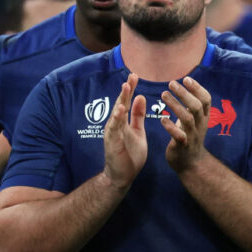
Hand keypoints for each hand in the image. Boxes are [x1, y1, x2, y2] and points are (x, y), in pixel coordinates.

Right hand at [102, 73, 146, 190]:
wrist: (122, 176)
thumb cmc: (130, 154)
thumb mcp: (138, 131)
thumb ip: (137, 116)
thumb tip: (140, 97)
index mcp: (123, 121)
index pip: (127, 102)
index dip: (131, 89)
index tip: (135, 75)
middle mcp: (116, 124)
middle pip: (120, 104)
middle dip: (126, 90)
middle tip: (131, 77)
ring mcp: (112, 133)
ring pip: (116, 113)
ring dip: (121, 100)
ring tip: (126, 87)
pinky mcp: (111, 142)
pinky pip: (114, 129)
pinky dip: (116, 119)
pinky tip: (120, 110)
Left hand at [161, 77, 210, 172]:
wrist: (191, 163)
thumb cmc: (190, 136)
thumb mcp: (195, 119)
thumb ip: (192, 104)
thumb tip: (187, 84)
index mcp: (203, 117)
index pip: (206, 99)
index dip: (197, 88)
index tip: (186, 78)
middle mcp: (200, 125)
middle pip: (196, 106)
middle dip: (184, 94)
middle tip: (171, 83)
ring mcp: (192, 136)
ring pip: (187, 119)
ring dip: (175, 105)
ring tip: (163, 95)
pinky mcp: (183, 146)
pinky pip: (179, 136)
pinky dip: (171, 127)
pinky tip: (162, 119)